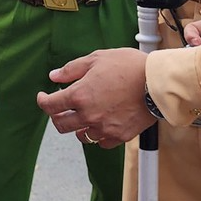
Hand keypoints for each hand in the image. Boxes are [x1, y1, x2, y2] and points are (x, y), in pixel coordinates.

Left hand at [36, 48, 152, 148]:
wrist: (157, 82)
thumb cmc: (130, 67)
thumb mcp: (97, 58)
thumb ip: (72, 69)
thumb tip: (54, 76)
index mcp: (79, 95)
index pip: (50, 105)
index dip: (43, 101)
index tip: (43, 97)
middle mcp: (88, 115)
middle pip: (61, 125)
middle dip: (57, 116)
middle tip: (61, 109)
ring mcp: (104, 128)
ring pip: (81, 136)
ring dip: (78, 127)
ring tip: (84, 116)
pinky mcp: (119, 136)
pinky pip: (102, 142)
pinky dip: (98, 135)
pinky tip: (101, 124)